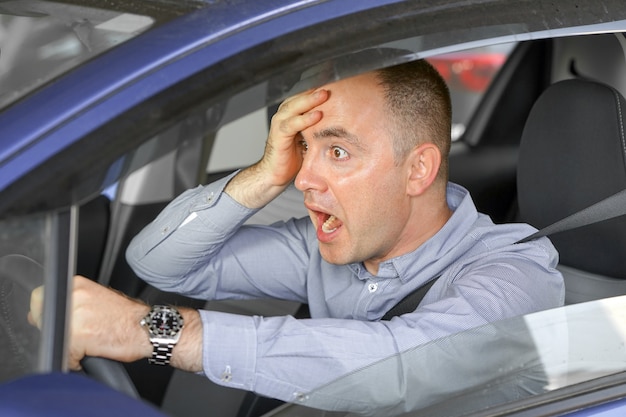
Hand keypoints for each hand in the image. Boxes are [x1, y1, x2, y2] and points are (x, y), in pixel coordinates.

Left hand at [29, 275, 203, 371]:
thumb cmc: (128, 317)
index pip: (40, 298)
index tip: (63, 323)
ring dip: (68, 346)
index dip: (46, 315)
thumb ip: (71, 302)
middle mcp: (74, 295)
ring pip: (55, 337)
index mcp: (78, 284)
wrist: (149, 327)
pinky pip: (67, 354)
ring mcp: (76, 314)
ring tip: (89, 343)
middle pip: (41, 318)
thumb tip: (41, 313)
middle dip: (57, 331)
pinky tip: (93, 351)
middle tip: (80, 334)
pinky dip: (77, 359)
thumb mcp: (96, 299)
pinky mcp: (80, 335)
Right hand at [225, 88, 328, 207]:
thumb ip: (320, 127)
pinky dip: (304, 119)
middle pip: (300, 97)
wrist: (276, 174)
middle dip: (316, 90)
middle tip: (331, 84)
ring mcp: (280, 124)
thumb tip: (344, 121)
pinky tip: (317, 115)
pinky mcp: (278, 136)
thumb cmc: (294, 156)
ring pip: (294, 106)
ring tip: (324, 95)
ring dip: (310, 100)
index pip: (306, 96)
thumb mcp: (311, 137)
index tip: (338, 82)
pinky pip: (291, 124)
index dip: (319, 89)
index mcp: (293, 113)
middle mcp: (285, 115)